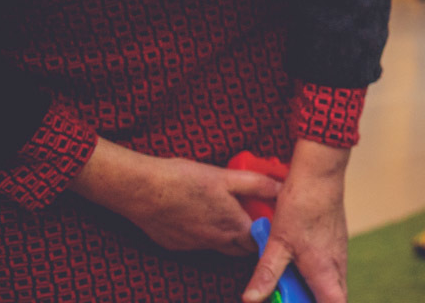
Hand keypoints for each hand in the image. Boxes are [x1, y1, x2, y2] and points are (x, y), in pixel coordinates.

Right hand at [71, 139, 280, 255]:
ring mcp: (195, 246)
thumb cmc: (185, 180)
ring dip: (229, 235)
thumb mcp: (228, 176)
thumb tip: (281, 188)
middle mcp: (216, 242)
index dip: (269, 231)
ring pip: (221, 246)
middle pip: (243, 248)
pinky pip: (199, 243)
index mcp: (233, 226)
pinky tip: (199, 213)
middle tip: (253, 215)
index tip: (272, 219)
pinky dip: (206, 233)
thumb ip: (257, 185)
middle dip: (252, 236)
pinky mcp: (177, 244)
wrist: (143, 190)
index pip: (262, 241)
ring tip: (227, 212)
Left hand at [243, 140, 350, 302]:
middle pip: (336, 296)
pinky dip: (320, 273)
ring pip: (335, 281)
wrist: (320, 175)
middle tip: (293, 295)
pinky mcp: (337, 240)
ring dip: (318, 288)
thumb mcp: (277, 242)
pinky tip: (301, 264)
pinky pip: (333, 266)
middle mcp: (337, 263)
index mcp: (324, 269)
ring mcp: (340, 251)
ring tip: (293, 283)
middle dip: (318, 300)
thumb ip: (266, 273)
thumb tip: (251, 299)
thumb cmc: (301, 206)